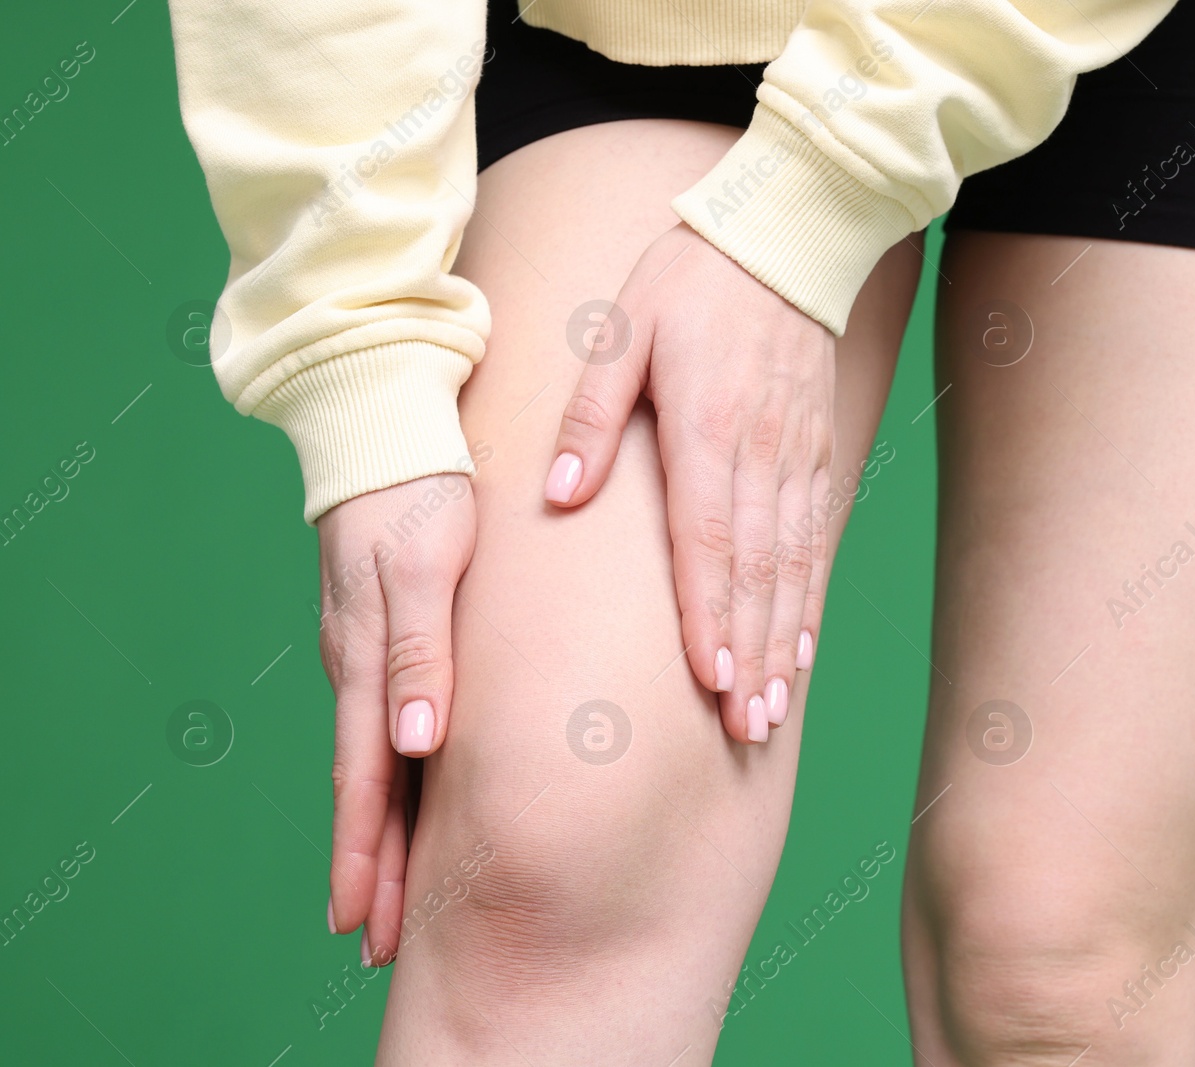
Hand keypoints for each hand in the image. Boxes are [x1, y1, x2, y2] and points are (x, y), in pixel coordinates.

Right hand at [316, 472, 475, 962]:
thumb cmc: (417, 483)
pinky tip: (400, 797)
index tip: (369, 926)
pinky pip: (380, 721)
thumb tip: (415, 745)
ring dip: (376, 832)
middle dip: (368, 867)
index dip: (370, 856)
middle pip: (363, 788)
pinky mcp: (382, 629)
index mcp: (370, 657)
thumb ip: (419, 651)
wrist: (385, 412)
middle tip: (372, 945)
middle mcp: (360, 663)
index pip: (368, 781)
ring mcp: (365, 649)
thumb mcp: (423, 562)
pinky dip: (386, 776)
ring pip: (370, 761)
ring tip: (382, 898)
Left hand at [546, 223, 831, 743]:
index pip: (707, 538)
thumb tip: (560, 495)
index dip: (710, 614)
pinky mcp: (815, 453)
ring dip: (782, 641)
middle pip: (756, 572)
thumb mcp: (620, 329)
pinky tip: (803, 645)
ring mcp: (795, 457)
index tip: (710, 680)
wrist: (784, 238)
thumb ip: (591, 416)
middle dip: (750, 654)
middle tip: (747, 725)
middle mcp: (759, 453)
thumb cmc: (689, 282)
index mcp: (705, 428)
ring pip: (791, 565)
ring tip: (774, 706)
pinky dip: (809, 598)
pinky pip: (815, 538)